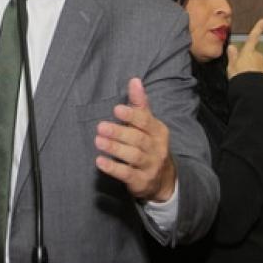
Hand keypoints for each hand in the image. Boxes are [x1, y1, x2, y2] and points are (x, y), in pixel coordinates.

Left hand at [95, 78, 175, 201]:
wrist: (164, 179)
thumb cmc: (150, 144)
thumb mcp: (148, 125)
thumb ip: (140, 104)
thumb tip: (134, 80)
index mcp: (158, 131)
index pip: (146, 121)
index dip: (131, 115)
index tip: (116, 109)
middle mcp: (156, 148)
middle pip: (138, 139)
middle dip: (119, 132)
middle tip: (100, 126)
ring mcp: (150, 166)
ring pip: (133, 156)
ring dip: (115, 148)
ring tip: (98, 141)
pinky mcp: (141, 181)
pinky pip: (127, 174)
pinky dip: (113, 168)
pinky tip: (100, 162)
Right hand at [227, 18, 262, 79]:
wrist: (252, 92)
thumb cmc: (240, 79)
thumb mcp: (231, 66)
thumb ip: (232, 56)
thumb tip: (231, 47)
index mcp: (248, 52)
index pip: (253, 38)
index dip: (258, 28)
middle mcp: (259, 57)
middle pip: (253, 55)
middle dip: (249, 60)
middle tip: (241, 70)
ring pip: (258, 65)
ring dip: (253, 70)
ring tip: (246, 79)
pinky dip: (258, 77)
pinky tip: (252, 83)